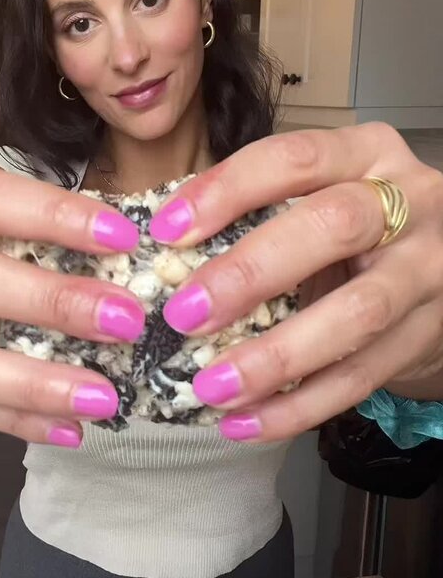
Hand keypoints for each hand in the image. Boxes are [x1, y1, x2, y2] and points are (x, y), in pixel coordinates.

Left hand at [149, 123, 442, 440]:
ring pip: (358, 314)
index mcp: (368, 154)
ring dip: (277, 356)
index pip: (296, 158)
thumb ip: (257, 215)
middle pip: (334, 226)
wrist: (439, 276)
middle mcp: (411, 203)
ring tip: (213, 386)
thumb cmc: (353, 234)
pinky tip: (247, 423)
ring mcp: (427, 272)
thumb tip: (163, 256)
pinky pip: (363, 378)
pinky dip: (300, 407)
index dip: (228, 190)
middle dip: (251, 272)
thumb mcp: (317, 200)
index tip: (168, 232)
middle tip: (185, 315)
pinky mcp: (429, 335)